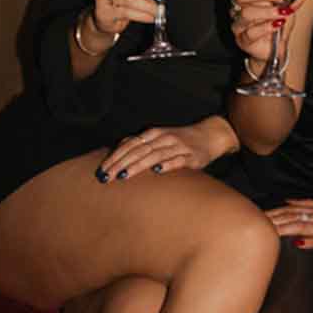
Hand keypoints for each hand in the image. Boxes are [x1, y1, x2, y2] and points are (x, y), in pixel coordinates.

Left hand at [96, 119, 229, 180]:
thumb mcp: (159, 138)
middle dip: (120, 164)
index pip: (129, 145)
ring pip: (154, 155)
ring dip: (137, 165)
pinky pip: (178, 161)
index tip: (102, 170)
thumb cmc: (180, 141)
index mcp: (153, 134)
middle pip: (138, 151)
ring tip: (123, 175)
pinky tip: (157, 171)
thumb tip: (118, 151)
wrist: (210, 135)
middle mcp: (163, 138)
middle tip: (107, 177)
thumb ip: (141, 144)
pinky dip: (167, 165)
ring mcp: (178, 147)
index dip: (114, 157)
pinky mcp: (192, 156)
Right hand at [232, 0, 306, 61]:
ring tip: (283, 13)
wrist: (274, 51)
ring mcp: (239, 24)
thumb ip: (294, 0)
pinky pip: (251, 31)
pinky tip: (277, 24)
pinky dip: (266, 27)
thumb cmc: (277, 27)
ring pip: (246, 13)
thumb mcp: (288, 10)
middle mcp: (239, 9)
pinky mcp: (243, 40)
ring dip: (268, 11)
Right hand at [267, 198, 312, 255]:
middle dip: (274, 218)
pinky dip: (296, 201)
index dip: (279, 228)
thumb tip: (298, 241)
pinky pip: (307, 202)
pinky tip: (286, 201)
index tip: (265, 230)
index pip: (294, 227)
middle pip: (291, 216)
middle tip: (256, 220)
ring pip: (296, 208)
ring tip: (265, 213)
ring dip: (280, 210)